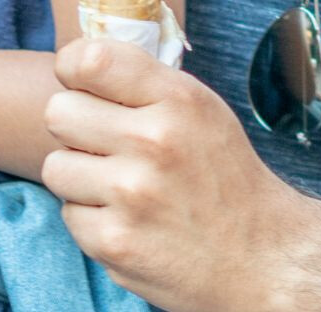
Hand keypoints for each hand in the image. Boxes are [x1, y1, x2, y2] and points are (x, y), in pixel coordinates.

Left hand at [41, 39, 312, 311]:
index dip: (73, 70)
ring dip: (81, 179)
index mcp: (179, 101)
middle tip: (112, 149)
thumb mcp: (199, 111)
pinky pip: (69, 214)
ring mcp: (133, 195)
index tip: (84, 87)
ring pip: (55, 167)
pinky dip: (92, 220)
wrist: (264, 260)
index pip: (89, 59)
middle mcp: (155, 142)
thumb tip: (72, 61)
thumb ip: (141, 82)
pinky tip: (130, 222)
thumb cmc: (222, 176)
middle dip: (78, 130)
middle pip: (58, 112)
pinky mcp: (115, 242)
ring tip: (124, 190)